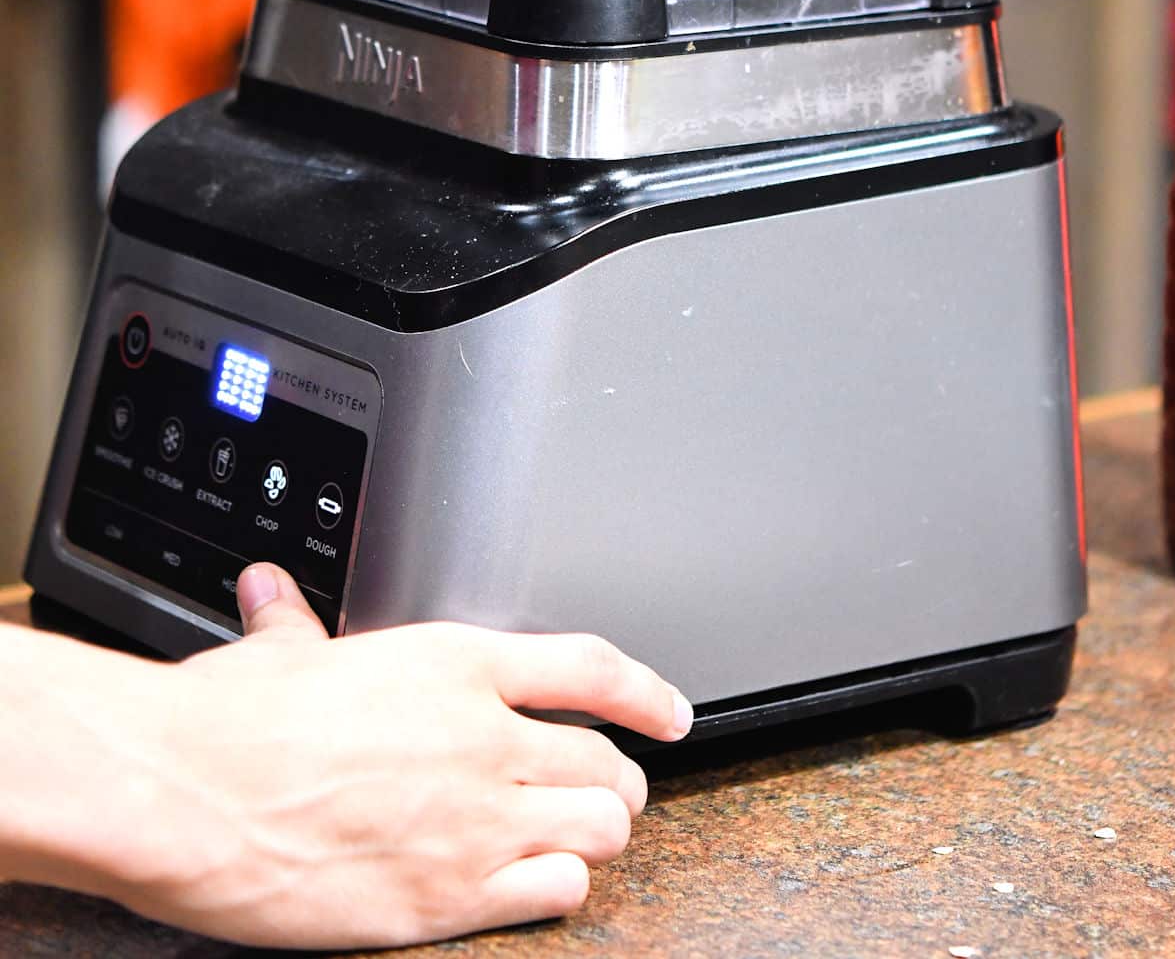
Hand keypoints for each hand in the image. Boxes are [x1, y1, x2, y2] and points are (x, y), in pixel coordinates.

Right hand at [100, 564, 691, 948]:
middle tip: (608, 789)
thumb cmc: (229, 721)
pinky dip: (558, 888)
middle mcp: (481, 740)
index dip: (646, 692)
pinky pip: (553, 894)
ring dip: (597, 834)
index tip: (669, 710)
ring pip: (599, 830)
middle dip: (619, 779)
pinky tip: (538, 883)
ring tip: (581, 836)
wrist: (187, 794)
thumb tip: (273, 595)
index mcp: (453, 665)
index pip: (590, 670)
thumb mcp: (278, 654)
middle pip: (607, 763)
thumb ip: (295, 626)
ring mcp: (473, 822)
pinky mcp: (446, 898)